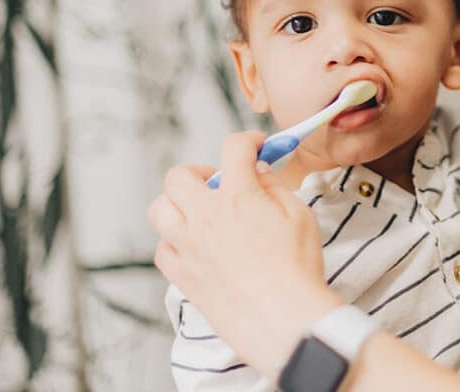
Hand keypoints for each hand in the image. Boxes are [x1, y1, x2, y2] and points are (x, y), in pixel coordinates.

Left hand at [147, 131, 342, 378]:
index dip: (248, 141)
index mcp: (238, 196)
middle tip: (221, 183)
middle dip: (200, 172)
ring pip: (159, 209)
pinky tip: (195, 246)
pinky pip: (161, 249)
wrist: (283, 319)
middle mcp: (205, 217)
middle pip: (179, 175)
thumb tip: (259, 173)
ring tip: (200, 213)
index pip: (233, 148)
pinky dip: (174, 242)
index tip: (256, 148)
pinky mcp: (182, 276)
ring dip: (178, 204)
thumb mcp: (301, 215)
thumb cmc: (298, 269)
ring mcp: (188, 247)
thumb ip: (276, 187)